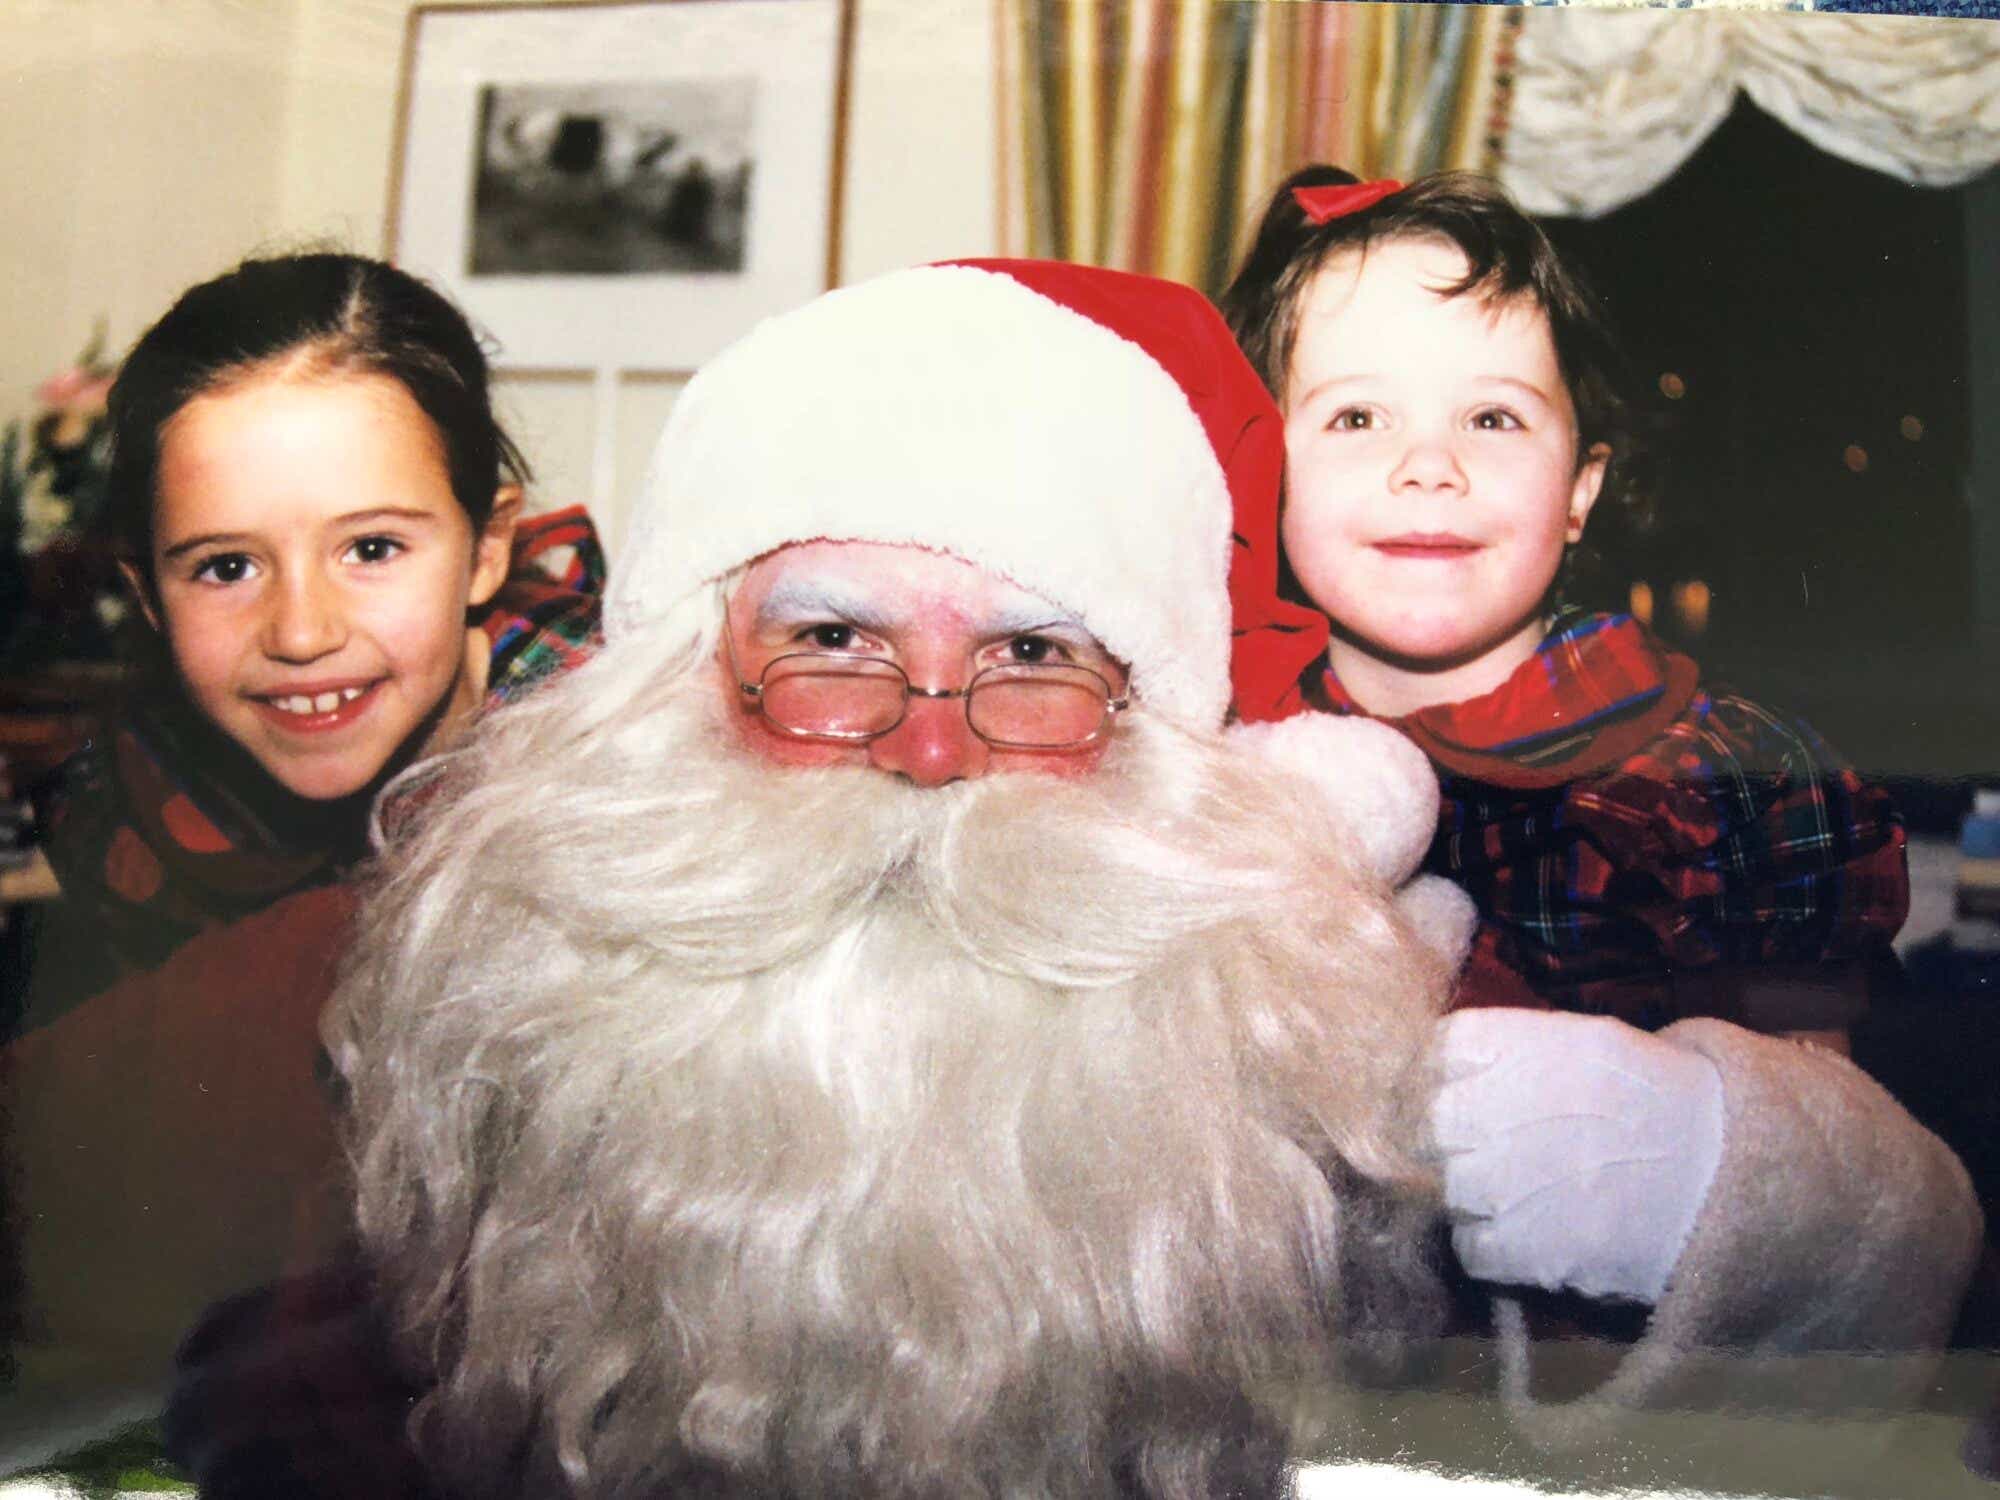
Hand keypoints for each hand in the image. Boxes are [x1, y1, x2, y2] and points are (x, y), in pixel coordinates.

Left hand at [1430, 1008, 1725, 1303]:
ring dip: (1470, 1196)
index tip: (1464, 1088)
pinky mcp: (1525, 1251)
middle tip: (1487, 1150)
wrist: (1737, 1180)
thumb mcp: (1595, 1048)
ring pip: (1444, 1190)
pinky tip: (1526, 1237)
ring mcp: (1507, 1185)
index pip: (1440, 1050)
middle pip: (1431, 1124)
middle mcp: (1501, 1111)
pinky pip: (1469, 1250)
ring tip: (1518, 1196)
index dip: (1448, 1074)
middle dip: (1451, 1138)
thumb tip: (1454, 1064)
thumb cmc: (1668, 1106)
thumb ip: (1520, 1053)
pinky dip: (1490, 1248)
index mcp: (1525, 1049)